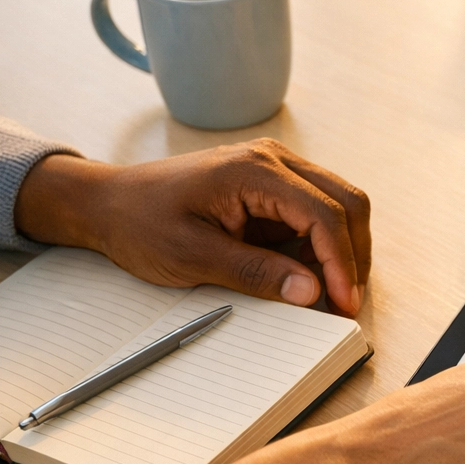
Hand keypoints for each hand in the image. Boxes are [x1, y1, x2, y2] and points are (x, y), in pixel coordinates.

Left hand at [13, 138, 370, 315]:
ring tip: (331, 293)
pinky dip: (326, 246)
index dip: (341, 263)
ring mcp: (278, 169)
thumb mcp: (193, 256)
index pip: (324, 214)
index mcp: (255, 170)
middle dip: (354, 257)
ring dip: (345, 251)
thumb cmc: (141, 223)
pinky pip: (319, 212)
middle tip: (345, 303)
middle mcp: (275, 160)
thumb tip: (312, 292)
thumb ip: (256, 273)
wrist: (109, 203)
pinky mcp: (275, 185)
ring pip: (341, 206)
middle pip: (347, 203)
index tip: (342, 303)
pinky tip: (312, 275)